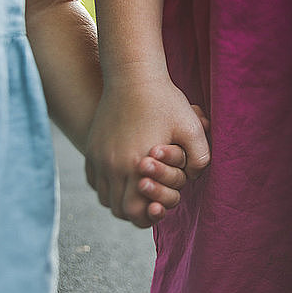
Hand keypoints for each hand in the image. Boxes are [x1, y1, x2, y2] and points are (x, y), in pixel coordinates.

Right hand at [85, 76, 210, 227]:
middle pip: (118, 210)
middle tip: (150, 206)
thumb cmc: (165, 101)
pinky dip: (106, 188)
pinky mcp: (92, 148)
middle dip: (135, 213)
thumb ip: (200, 158)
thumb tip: (194, 178)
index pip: (135, 212)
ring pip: (105, 198)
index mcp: (135, 164)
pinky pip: (94, 181)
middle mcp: (112, 165)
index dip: (148, 217)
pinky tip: (120, 181)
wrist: (133, 75)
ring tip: (136, 194)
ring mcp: (98, 157)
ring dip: (120, 201)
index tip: (158, 210)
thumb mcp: (191, 127)